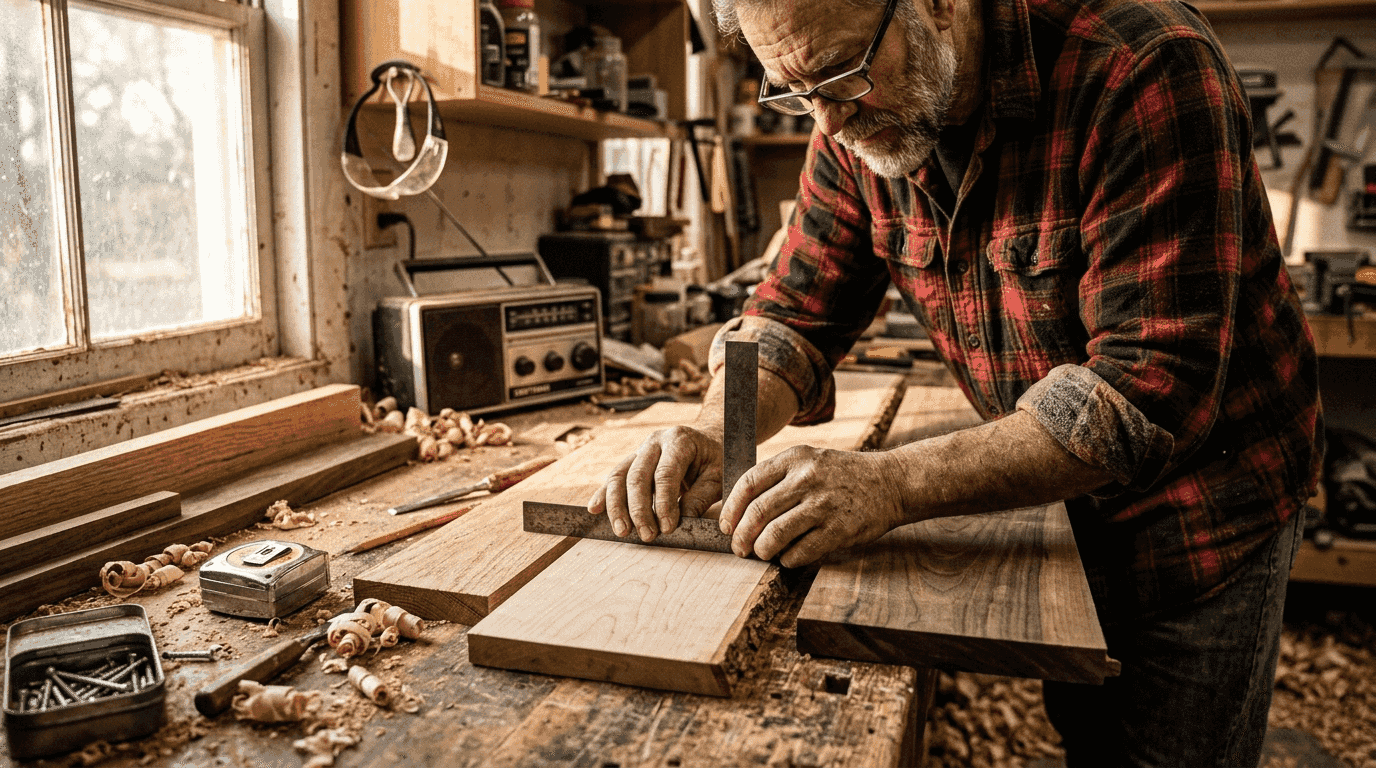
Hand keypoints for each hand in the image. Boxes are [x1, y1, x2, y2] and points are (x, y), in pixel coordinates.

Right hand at [587, 426, 723, 541]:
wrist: (709, 440)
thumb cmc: (716, 460)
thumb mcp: (717, 477)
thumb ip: (700, 498)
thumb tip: (682, 522)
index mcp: (679, 440)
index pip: (665, 474)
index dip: (664, 503)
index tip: (667, 527)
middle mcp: (655, 441)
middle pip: (637, 476)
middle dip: (639, 509)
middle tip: (647, 535)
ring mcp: (640, 450)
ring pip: (619, 476)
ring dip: (617, 506)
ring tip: (622, 531)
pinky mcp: (632, 461)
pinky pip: (614, 477)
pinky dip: (604, 495)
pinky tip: (595, 510)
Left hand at [720, 446, 908, 567]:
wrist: (890, 483)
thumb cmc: (842, 476)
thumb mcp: (810, 461)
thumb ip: (778, 478)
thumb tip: (739, 509)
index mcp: (795, 458)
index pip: (748, 483)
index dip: (731, 508)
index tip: (726, 525)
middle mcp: (807, 478)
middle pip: (757, 512)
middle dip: (741, 536)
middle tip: (739, 548)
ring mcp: (823, 504)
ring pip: (775, 535)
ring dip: (762, 550)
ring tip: (762, 553)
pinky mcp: (839, 529)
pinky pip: (800, 552)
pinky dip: (788, 560)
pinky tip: (789, 557)